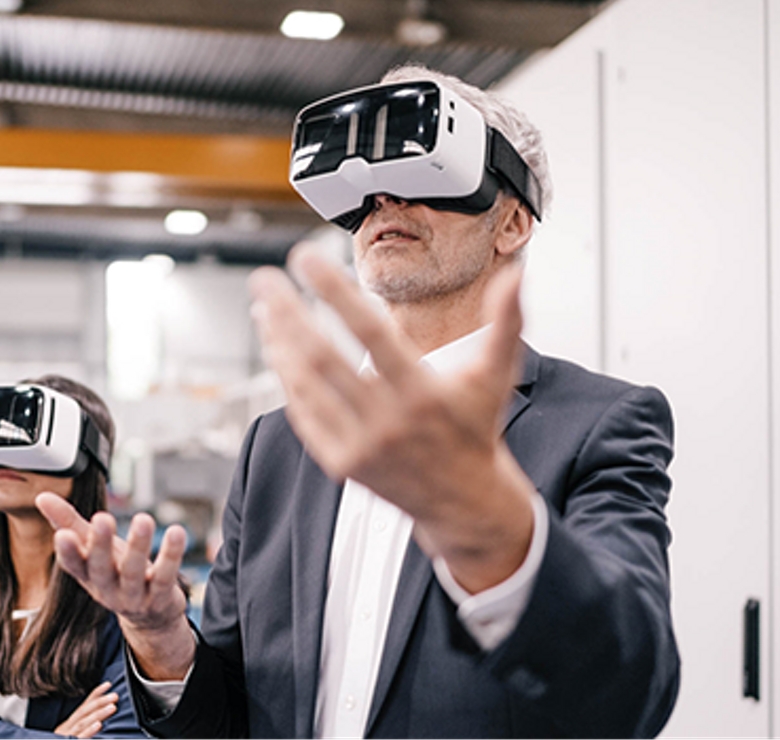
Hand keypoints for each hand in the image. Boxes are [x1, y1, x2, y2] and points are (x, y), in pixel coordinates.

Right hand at [36, 494, 196, 679]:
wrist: (150, 615)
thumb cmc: (116, 570)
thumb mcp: (91, 547)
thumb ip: (67, 521)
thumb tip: (41, 496)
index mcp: (87, 574)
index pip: (73, 564)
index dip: (67, 551)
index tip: (62, 534)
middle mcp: (107, 589)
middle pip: (101, 568)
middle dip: (100, 545)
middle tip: (102, 518)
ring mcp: (134, 596)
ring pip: (134, 572)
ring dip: (138, 546)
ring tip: (143, 519)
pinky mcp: (160, 597)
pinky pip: (165, 576)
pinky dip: (171, 555)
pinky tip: (176, 532)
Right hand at [54, 681, 118, 737]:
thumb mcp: (70, 737)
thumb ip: (83, 727)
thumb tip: (100, 719)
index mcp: (68, 725)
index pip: (83, 706)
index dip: (96, 694)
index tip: (108, 684)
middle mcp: (67, 729)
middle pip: (84, 712)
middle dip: (101, 702)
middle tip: (115, 696)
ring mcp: (67, 737)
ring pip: (84, 723)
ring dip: (99, 714)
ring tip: (112, 707)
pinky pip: (79, 738)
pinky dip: (89, 731)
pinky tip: (98, 725)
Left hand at [247, 246, 535, 592]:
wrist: (462, 500)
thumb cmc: (475, 426)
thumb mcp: (496, 375)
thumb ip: (506, 323)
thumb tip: (515, 276)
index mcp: (422, 393)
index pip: (370, 333)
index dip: (335, 292)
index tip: (306, 256)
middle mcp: (387, 422)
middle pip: (322, 358)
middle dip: (288, 313)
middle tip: (264, 278)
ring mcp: (359, 446)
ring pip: (305, 385)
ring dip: (279, 342)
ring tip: (265, 306)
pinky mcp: (340, 463)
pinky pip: (303, 414)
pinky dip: (286, 378)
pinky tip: (277, 347)